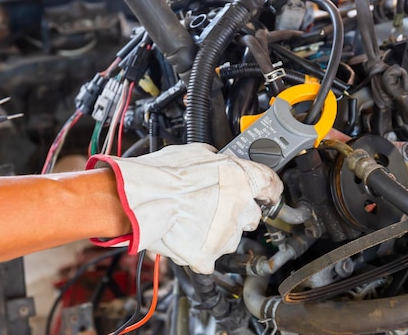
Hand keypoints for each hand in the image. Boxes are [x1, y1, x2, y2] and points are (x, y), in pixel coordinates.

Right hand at [86, 143, 282, 273]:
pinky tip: (185, 234)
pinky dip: (200, 248)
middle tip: (212, 204)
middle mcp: (240, 207)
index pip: (272, 185)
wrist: (135, 199)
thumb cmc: (159, 174)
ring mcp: (225, 235)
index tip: (266, 193)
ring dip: (217, 230)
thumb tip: (220, 160)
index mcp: (241, 178)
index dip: (268, 188)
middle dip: (236, 211)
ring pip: (230, 236)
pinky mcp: (208, 255)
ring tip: (192, 218)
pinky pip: (209, 255)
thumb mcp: (195, 152)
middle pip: (252, 214)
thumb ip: (217, 160)